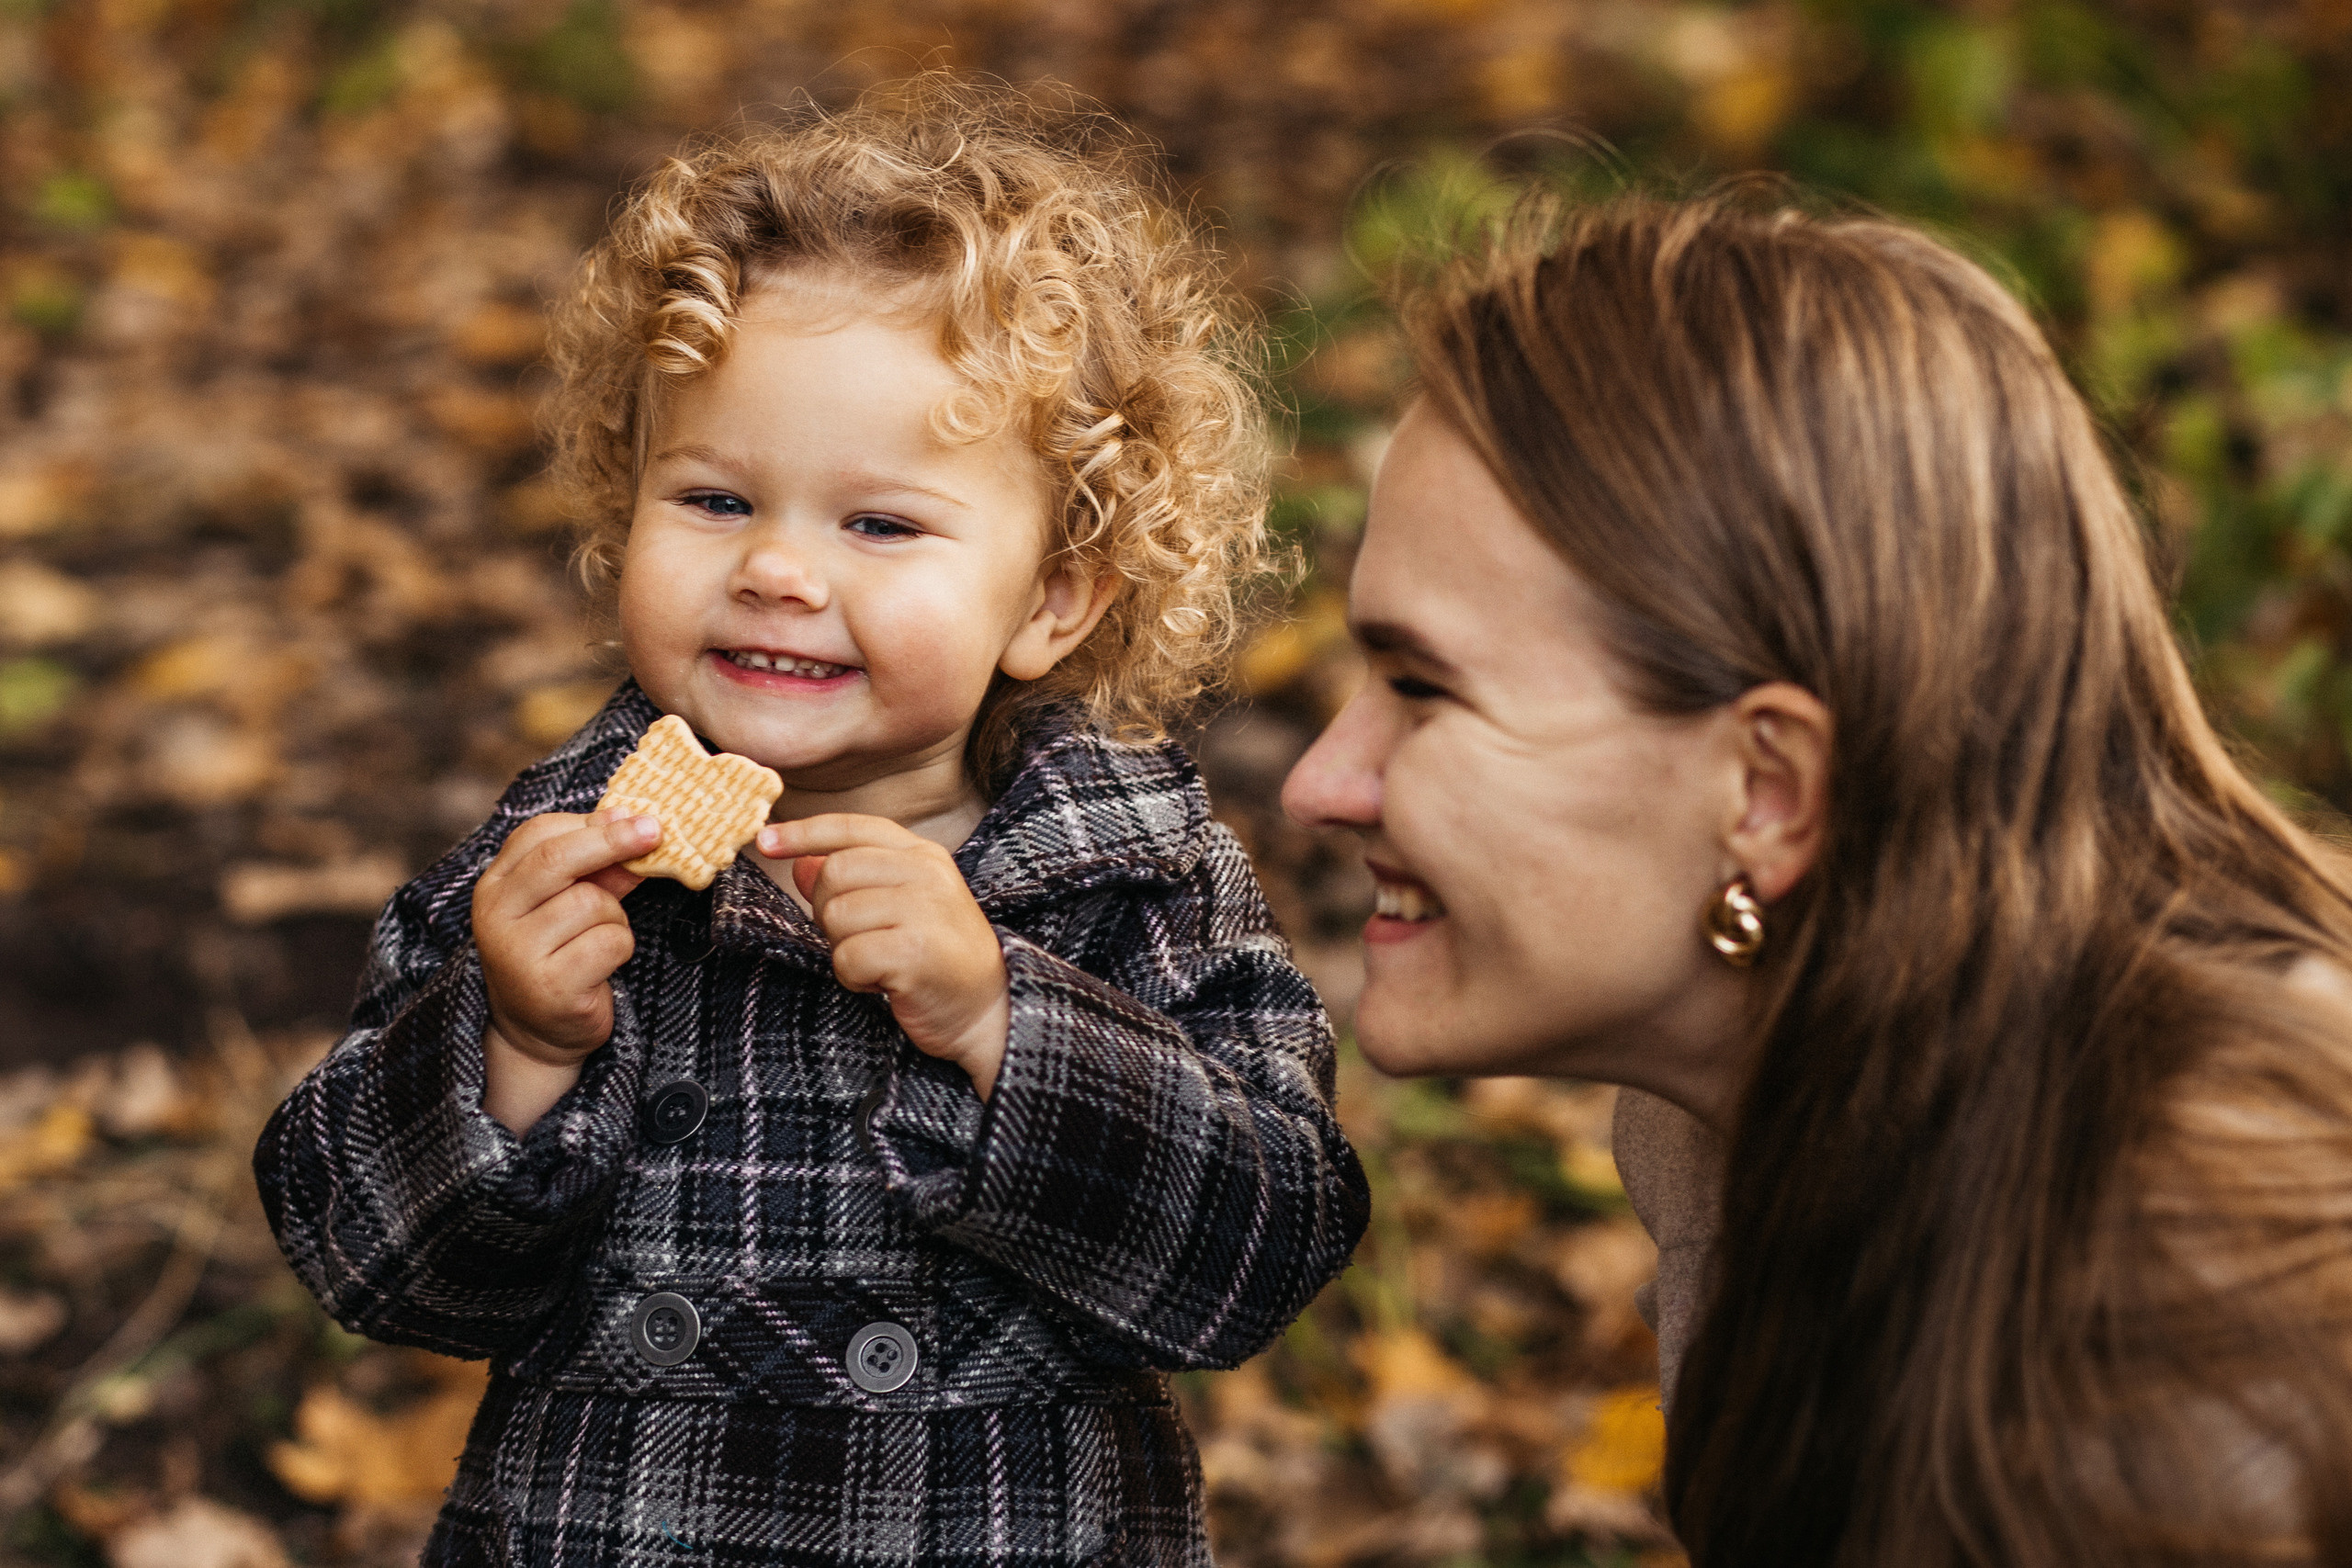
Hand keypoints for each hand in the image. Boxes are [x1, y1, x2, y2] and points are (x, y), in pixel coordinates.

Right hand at [473, 809, 655, 1068]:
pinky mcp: (549, 986)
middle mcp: (495, 915)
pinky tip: (602, 966)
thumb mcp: (569, 902)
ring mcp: (517, 953)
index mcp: (495, 885)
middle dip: (613, 841)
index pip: (538, 834)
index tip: (636, 816)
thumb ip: (597, 866)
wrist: (538, 1031)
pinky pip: (610, 942)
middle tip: (656, 832)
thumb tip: (635, 822)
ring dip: (616, 917)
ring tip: (600, 940)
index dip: (592, 821)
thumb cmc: (560, 952)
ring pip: (594, 903)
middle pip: (558, 858)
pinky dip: (621, 948)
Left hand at [757, 815, 1008, 1097]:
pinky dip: (854, 978)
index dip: (804, 833)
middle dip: (829, 912)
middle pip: (834, 873)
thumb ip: (854, 881)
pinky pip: (848, 957)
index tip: (765, 841)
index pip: (853, 828)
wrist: (988, 1011)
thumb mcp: (900, 908)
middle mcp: (927, 874)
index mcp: (923, 856)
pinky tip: (885, 983)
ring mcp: (925, 910)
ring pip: (836, 916)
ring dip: (844, 950)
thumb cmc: (938, 958)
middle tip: (860, 940)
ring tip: (879, 963)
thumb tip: (800, 863)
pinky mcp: (916, 952)